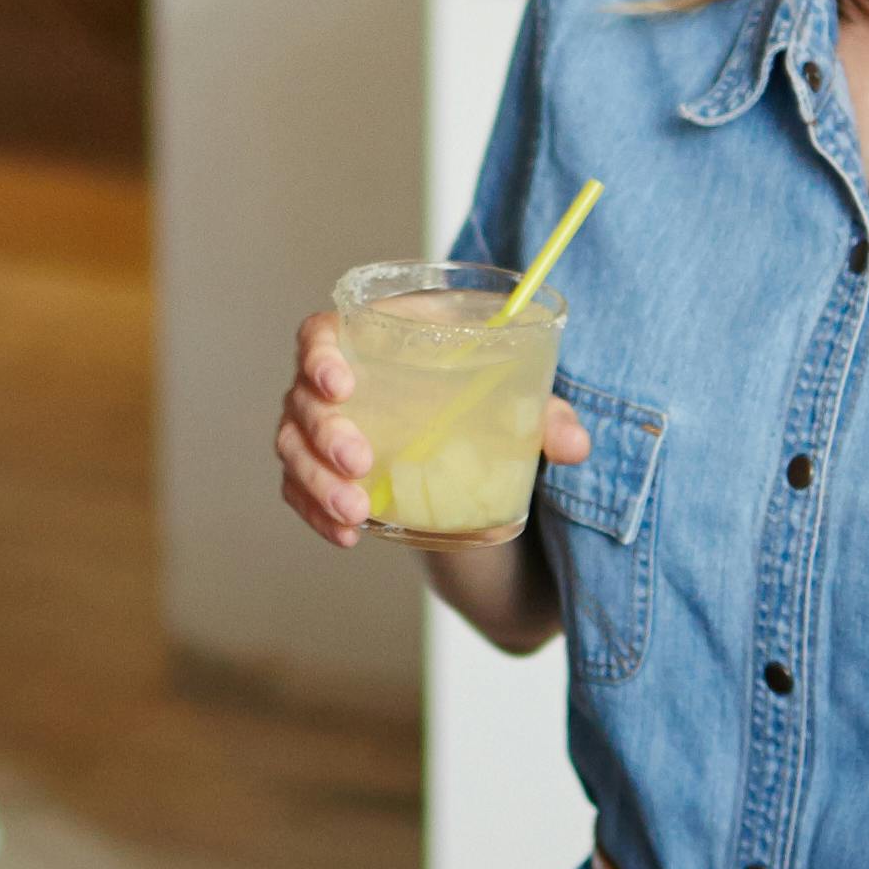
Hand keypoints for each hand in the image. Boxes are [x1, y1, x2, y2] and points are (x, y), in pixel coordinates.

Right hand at [272, 309, 582, 547]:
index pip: (321, 333)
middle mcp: (336, 382)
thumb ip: (546, 415)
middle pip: (303, 397)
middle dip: (324, 432)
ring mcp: (323, 430)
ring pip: (293, 447)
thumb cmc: (483, 398)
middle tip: (361, 461)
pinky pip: (299, 490)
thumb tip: (574, 445)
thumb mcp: (519, 401)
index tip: (341, 384)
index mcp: (376, 339)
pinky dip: (315, 513)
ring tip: (356, 511)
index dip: (320, 354)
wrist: (469, 447)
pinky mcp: (324, 473)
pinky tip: (346, 536)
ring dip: (317, 480)